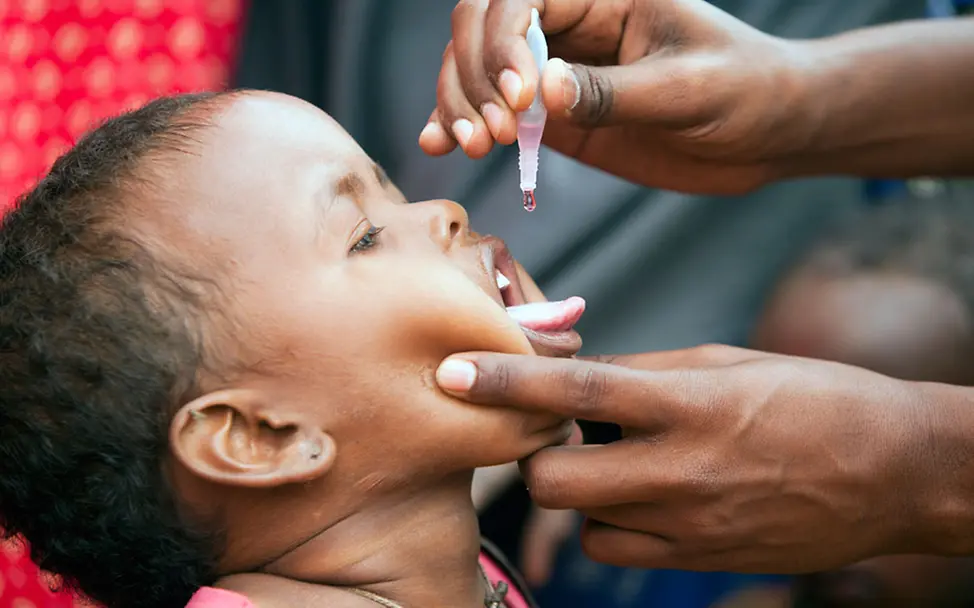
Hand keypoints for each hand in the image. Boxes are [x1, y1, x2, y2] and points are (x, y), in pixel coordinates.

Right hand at [420, 0, 813, 194]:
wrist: (768, 133)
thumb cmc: (745, 92)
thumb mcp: (687, 90)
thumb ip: (613, 92)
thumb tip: (542, 91)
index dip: (504, 41)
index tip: (521, 98)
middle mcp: (572, 25)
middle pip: (483, 26)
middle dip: (473, 73)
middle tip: (493, 132)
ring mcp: (558, 71)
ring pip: (477, 68)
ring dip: (458, 102)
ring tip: (470, 145)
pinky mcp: (555, 116)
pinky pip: (496, 112)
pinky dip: (462, 124)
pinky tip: (439, 142)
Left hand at [435, 345, 949, 572]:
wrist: (895, 472)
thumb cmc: (816, 398)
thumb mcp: (729, 362)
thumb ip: (645, 372)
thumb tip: (577, 374)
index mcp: (691, 403)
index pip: (577, 392)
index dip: (506, 380)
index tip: (451, 371)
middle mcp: (682, 471)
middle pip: (554, 480)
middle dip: (532, 455)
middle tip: (551, 431)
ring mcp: (691, 526)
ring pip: (581, 523)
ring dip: (575, 492)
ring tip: (611, 463)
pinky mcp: (701, 562)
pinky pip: (617, 553)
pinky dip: (608, 526)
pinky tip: (636, 497)